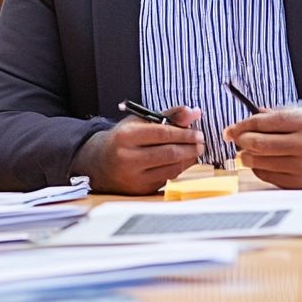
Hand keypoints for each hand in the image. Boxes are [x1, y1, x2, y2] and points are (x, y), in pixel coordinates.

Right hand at [71, 106, 203, 194]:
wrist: (100, 164)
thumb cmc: (124, 139)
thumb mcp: (140, 121)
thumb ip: (168, 116)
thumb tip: (193, 112)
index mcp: (126, 136)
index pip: (162, 133)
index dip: (184, 133)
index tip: (198, 133)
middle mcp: (128, 157)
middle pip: (169, 153)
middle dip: (190, 148)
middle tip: (201, 143)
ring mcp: (133, 176)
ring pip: (171, 168)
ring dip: (188, 160)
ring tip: (195, 151)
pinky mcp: (140, 189)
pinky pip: (167, 179)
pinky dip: (179, 170)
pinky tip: (184, 162)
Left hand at [224, 100, 301, 188]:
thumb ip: (276, 113)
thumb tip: (249, 116)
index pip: (263, 123)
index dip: (242, 126)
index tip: (230, 130)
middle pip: (259, 144)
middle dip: (241, 141)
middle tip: (236, 139)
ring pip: (260, 162)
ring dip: (247, 156)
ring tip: (247, 150)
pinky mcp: (300, 182)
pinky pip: (267, 176)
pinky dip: (258, 168)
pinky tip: (262, 161)